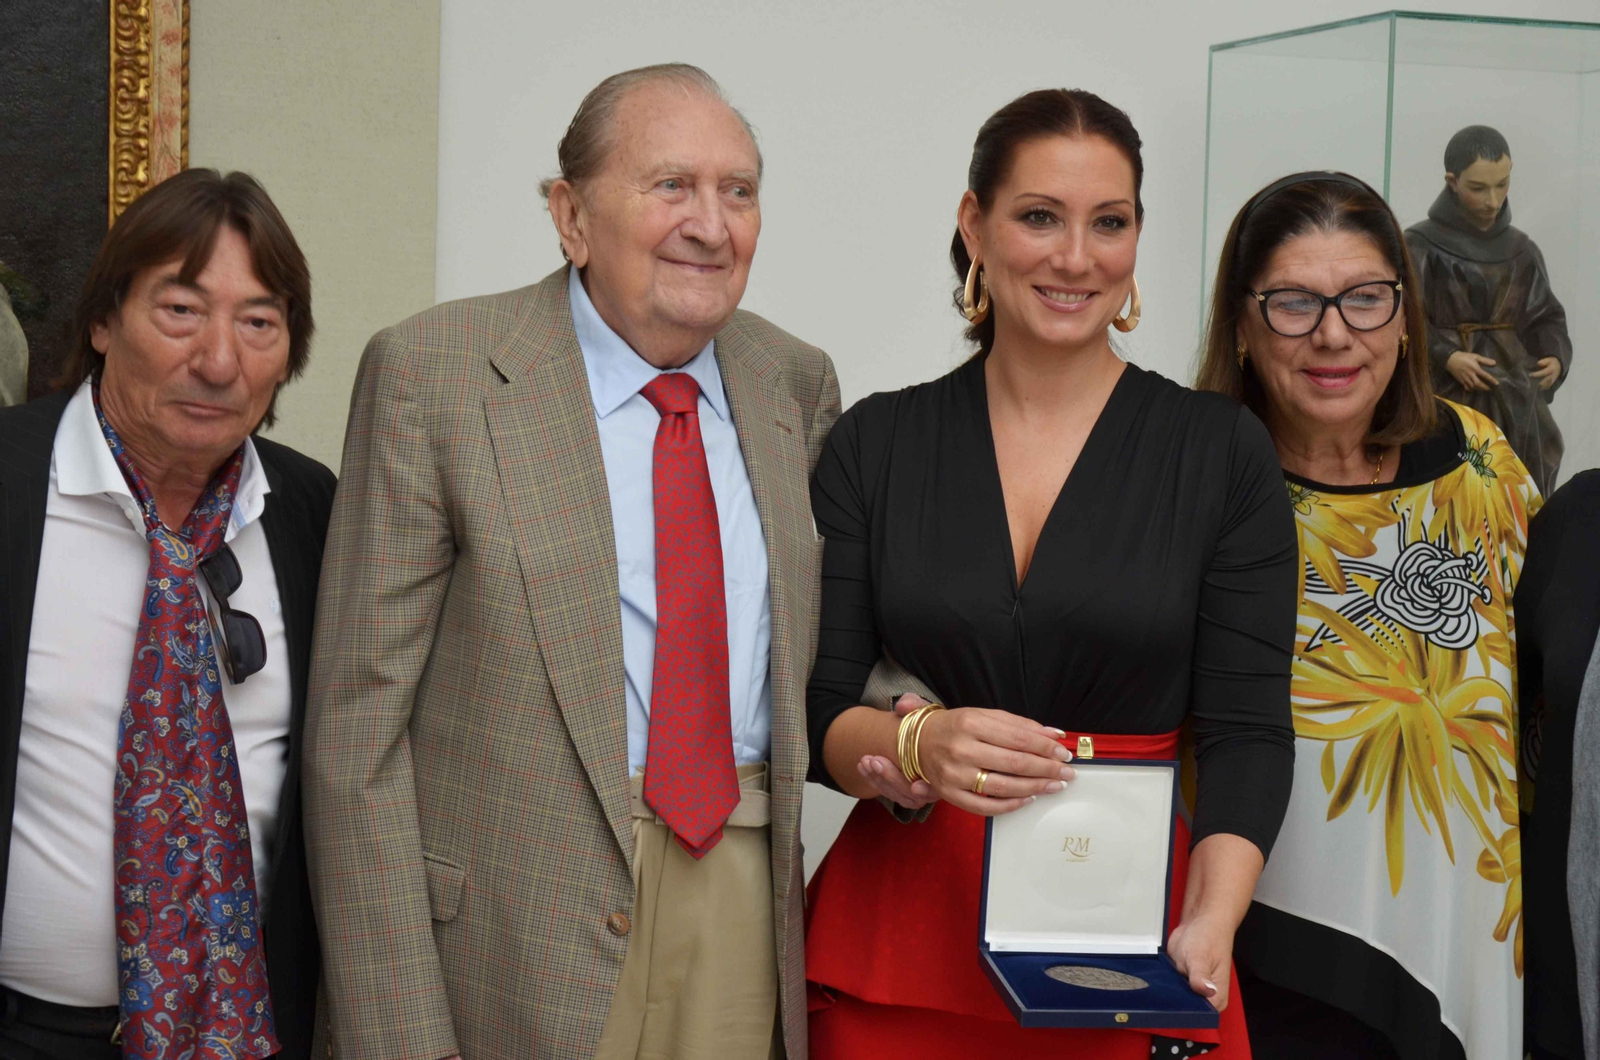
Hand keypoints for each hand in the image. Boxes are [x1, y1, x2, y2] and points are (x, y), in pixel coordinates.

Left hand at [855, 694, 937, 809]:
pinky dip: (875, 781)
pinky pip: (890, 793)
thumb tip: (902, 705)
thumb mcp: (923, 713)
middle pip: (915, 794)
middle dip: (893, 779)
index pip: (940, 787)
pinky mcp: (907, 795)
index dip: (928, 790)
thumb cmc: (928, 726)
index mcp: (947, 768)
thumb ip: (915, 707)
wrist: (920, 737)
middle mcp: (937, 785)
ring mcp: (921, 793)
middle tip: (874, 761)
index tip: (916, 786)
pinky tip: (863, 767)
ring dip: (880, 780)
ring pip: (900, 795)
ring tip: (865, 761)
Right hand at [910, 705, 1074, 816]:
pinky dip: (1011, 805)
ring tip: (1054, 785)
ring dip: (1035, 787)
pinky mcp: (950, 794)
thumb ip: (1019, 724)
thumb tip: (1054, 734)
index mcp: (970, 723)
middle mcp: (961, 749)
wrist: (917, 741)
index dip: (1046, 747)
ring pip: (1004, 786)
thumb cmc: (955, 727)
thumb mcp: (984, 716)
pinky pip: (985, 806)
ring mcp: (954, 774)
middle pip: (1015, 763)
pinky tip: (1028, 799)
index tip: (1063, 752)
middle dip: (1047, 768)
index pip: (1019, 738)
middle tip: (1067, 772)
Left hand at [1166, 914, 1233, 1009]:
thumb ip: (1200, 976)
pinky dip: (1162, 982)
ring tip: (1159, 981)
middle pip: (1185, 1009)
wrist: (1201, 922)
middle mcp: (1206, 997)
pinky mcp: (1179, 980)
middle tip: (1163, 988)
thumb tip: (1205, 990)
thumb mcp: (1201, 957)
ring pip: (1175, 999)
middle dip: (1173, 1001)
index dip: (1185, 1011)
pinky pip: (1169, 988)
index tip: (1172, 1002)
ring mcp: (1191, 989)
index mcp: (1217, 997)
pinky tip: (1156, 976)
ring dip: (1166, 991)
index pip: (1200, 1016)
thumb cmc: (1208, 937)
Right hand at [1447, 351, 1498, 390]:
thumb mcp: (1475, 356)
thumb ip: (1485, 360)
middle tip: (1490, 389)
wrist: (1450, 359)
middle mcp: (1470, 374)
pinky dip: (1470, 389)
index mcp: (1475, 368)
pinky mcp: (1460, 380)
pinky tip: (1473, 389)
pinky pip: (1466, 387)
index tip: (1497, 384)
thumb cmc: (1464, 357)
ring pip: (1473, 386)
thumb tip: (1494, 363)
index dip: (1491, 380)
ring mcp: (1465, 378)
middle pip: (1478, 384)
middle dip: (1485, 387)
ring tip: (1483, 389)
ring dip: (1479, 389)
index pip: (1485, 375)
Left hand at [1531, 356, 1562, 389]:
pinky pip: (1548, 387)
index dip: (1537, 374)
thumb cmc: (1551, 363)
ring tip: (1533, 388)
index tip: (1530, 375)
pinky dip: (1543, 388)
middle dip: (1539, 383)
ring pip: (1547, 385)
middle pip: (1546, 380)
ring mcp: (1552, 380)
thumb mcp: (1549, 360)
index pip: (1544, 372)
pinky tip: (1538, 390)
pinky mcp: (1552, 383)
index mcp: (1551, 369)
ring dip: (1541, 387)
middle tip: (1531, 384)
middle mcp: (1552, 376)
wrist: (1558, 367)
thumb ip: (1544, 361)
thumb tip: (1538, 363)